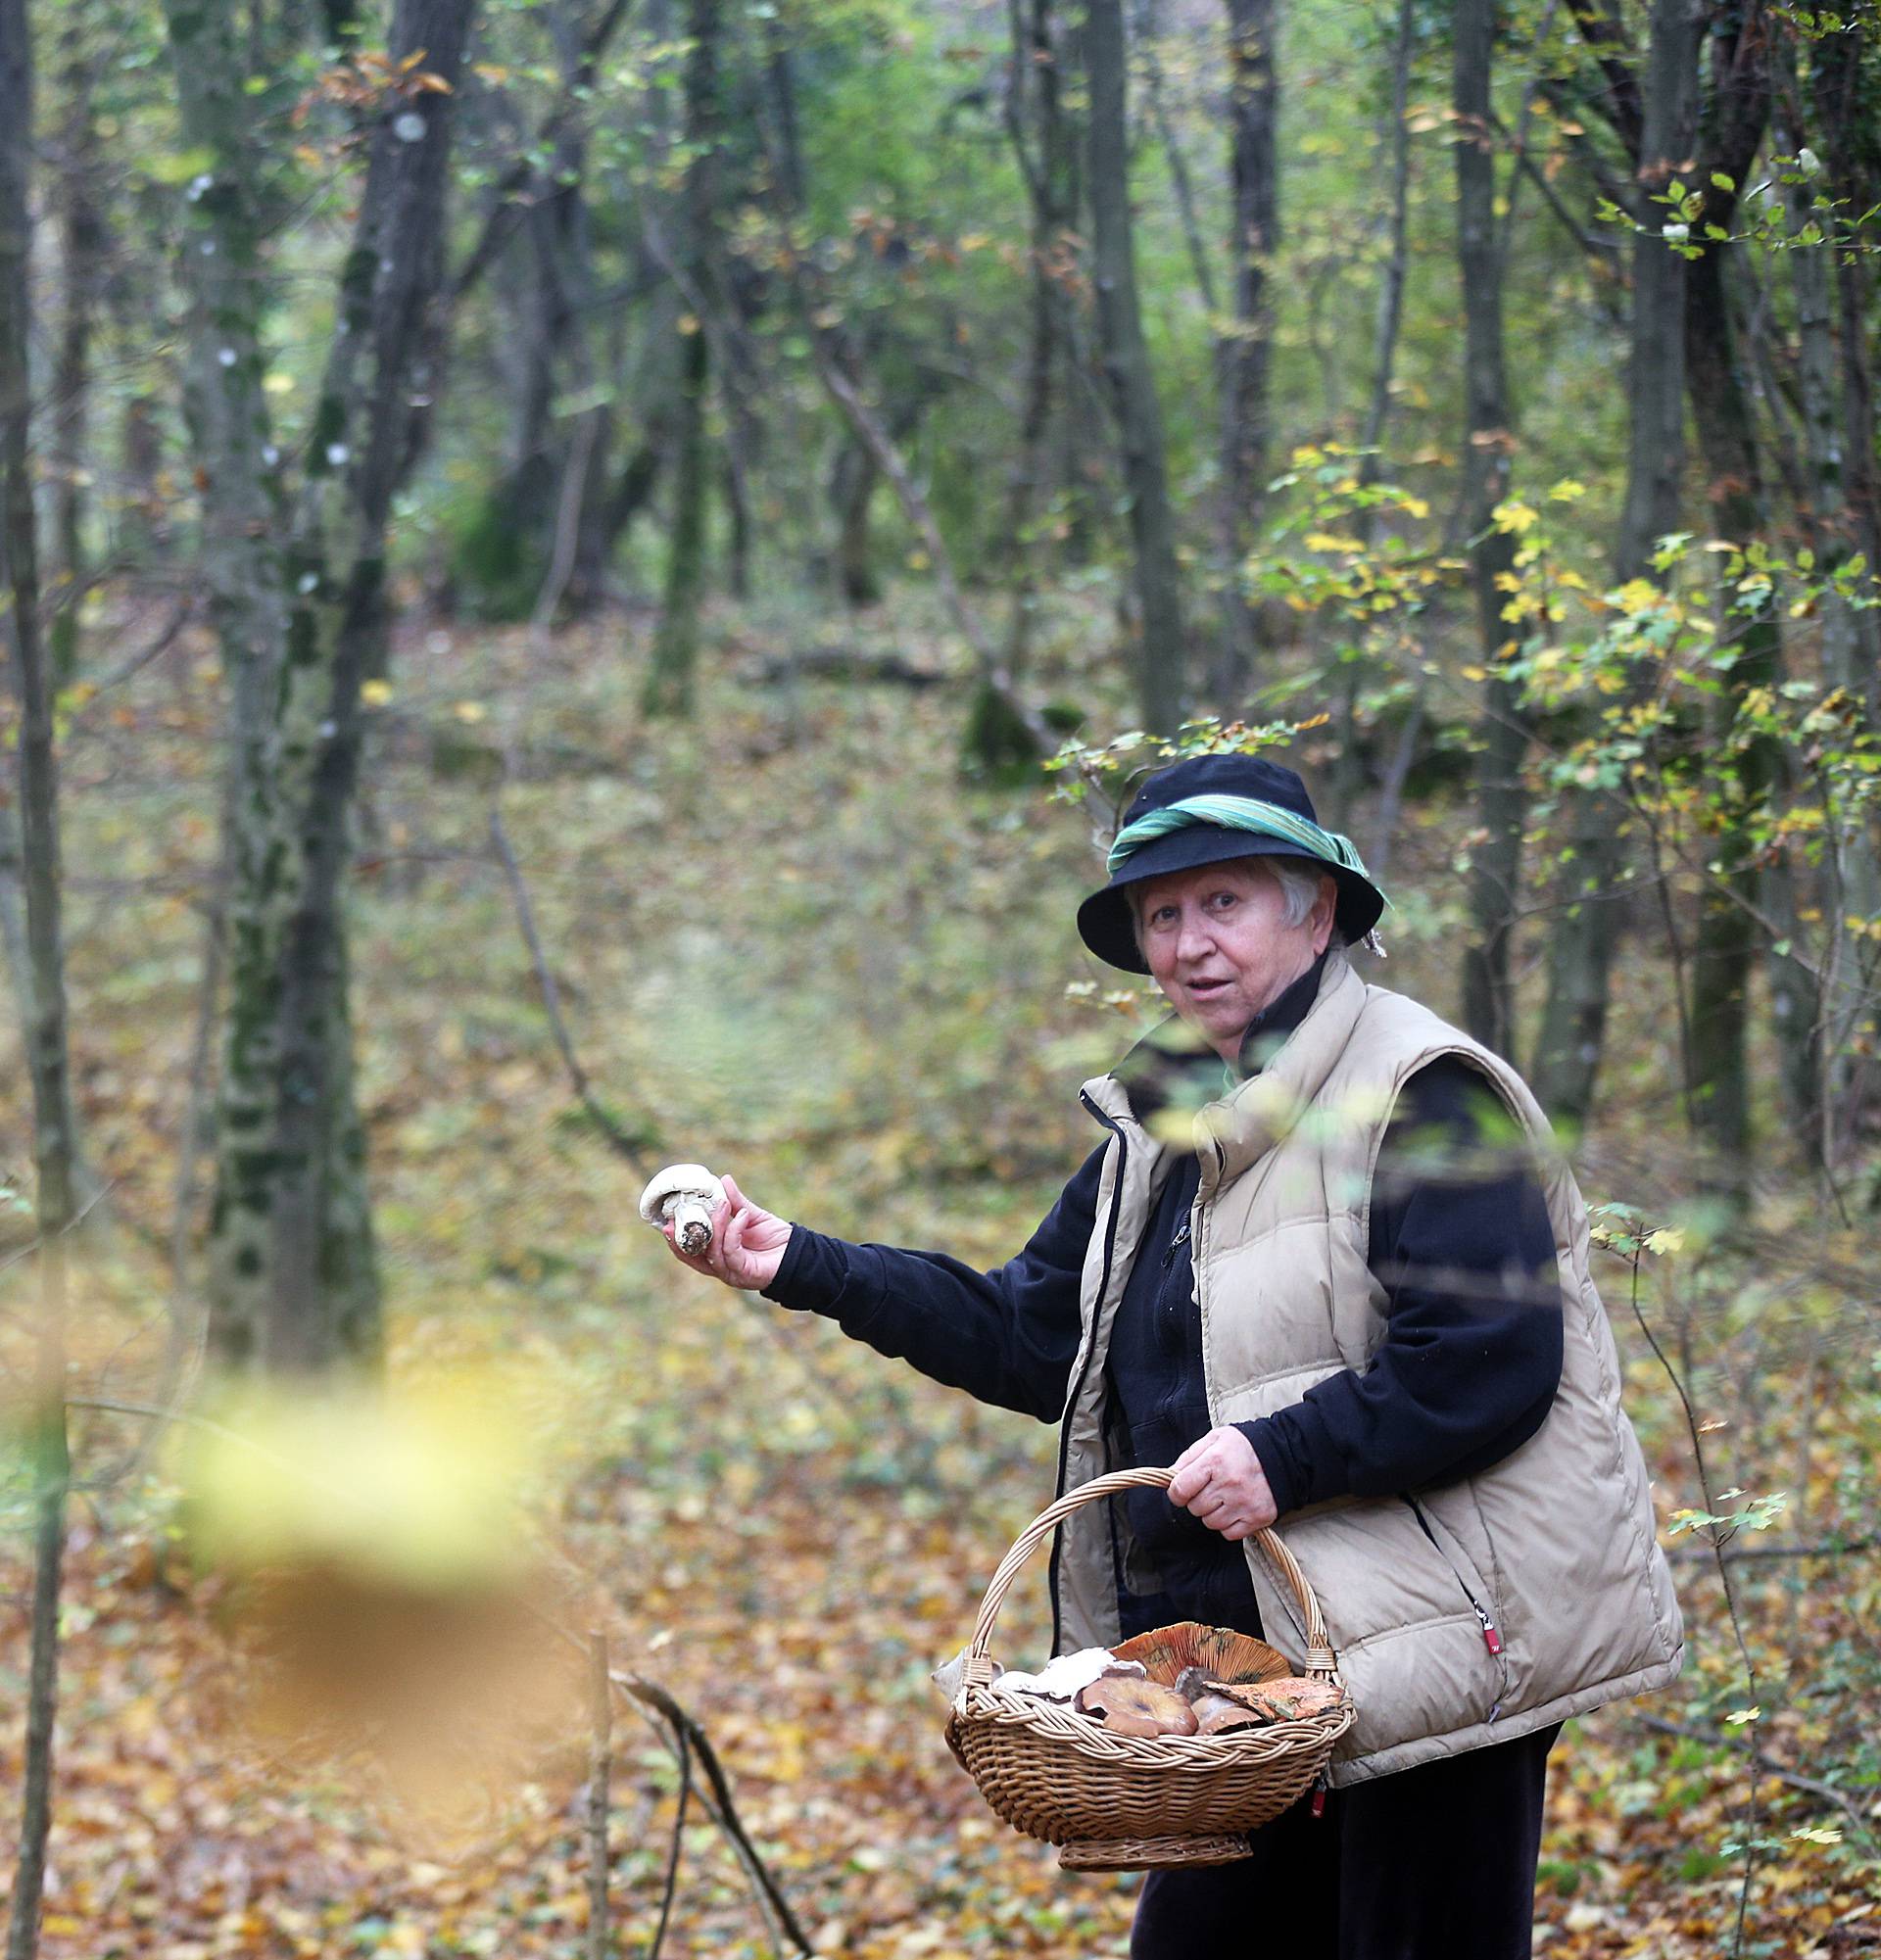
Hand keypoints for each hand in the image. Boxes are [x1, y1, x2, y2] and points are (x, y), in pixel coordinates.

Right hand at [655, 1173, 791, 1291]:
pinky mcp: (744, 1272)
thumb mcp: (751, 1215)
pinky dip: (734, 1231)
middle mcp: (720, 1265)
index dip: (675, 1237)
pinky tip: (743, 1216)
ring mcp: (731, 1271)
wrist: (798, 1254)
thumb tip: (722, 1180)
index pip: (689, 1249)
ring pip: (712, 1250)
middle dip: (681, 1238)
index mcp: (717, 1253)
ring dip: (716, 1225)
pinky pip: (731, 1251)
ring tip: (723, 1203)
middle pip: (692, 1255)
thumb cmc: (775, 1238)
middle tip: (675, 1217)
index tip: (666, 1218)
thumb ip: (735, 1202)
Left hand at [1166, 1426, 1277, 1541]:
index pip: (1180, 1489)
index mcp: (1215, 1461)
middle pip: (1195, 1508)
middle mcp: (1229, 1484)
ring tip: (1225, 1497)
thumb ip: (1189, 1457)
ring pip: (1210, 1523)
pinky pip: (1229, 1534)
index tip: (1181, 1490)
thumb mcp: (1214, 1440)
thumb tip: (1170, 1477)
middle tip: (1210, 1488)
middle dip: (1197, 1500)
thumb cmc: (1244, 1447)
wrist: (1284, 1456)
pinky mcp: (1257, 1518)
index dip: (1176, 1492)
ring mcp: (1244, 1503)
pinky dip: (1228, 1525)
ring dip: (1212, 1513)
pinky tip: (1235, 1509)